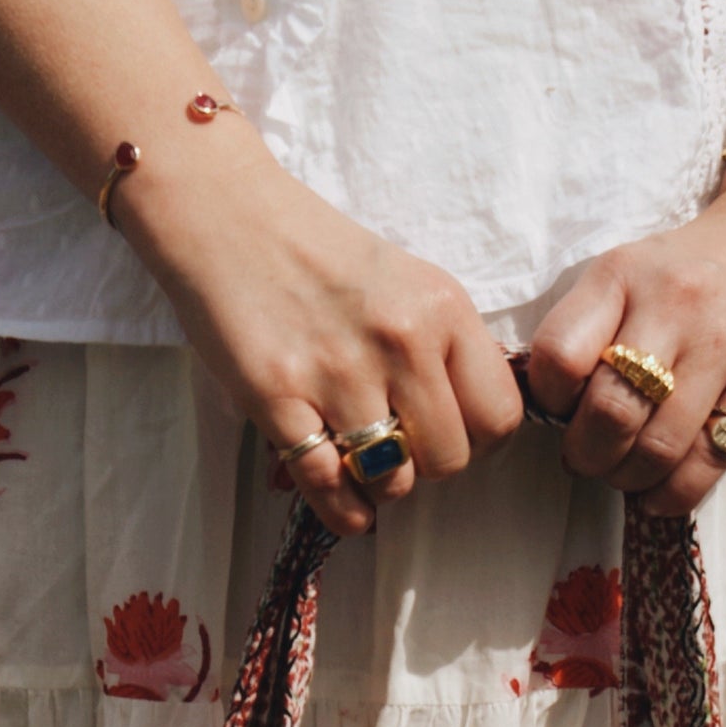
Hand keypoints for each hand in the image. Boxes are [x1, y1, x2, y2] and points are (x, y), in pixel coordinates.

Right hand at [118, 129, 522, 536]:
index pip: (499, 415)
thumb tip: (465, 427)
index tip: (451, 435)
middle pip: (450, 459)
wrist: (226, 217)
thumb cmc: (318, 255)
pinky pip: (329, 487)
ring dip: (380, 484)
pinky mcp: (279, 399)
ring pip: (392, 480)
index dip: (478, 441)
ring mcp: (338, 372)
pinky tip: (344, 502)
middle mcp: (399, 340)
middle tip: (400, 447)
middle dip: (426, 466)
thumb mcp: (405, 282)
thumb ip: (442, 346)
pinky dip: (343, 509)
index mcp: (441, 307)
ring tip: (362, 461)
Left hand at [527, 190, 725, 514]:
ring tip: (627, 473)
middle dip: (587, 456)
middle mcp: (672, 305)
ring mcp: (724, 344)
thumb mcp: (634, 272)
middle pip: (608, 413)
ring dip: (629, 478)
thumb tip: (554, 413)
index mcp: (622, 276)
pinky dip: (674, 493)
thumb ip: (591, 329)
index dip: (551, 401)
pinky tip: (661, 492)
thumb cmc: (697, 268)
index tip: (564, 409)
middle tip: (591, 458)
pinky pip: (708, 461)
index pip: (558, 356)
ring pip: (656, 448)